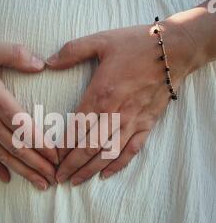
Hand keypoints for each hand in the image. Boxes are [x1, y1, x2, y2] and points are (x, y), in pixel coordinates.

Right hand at [0, 39, 57, 188]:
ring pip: (3, 156)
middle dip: (38, 165)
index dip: (42, 145)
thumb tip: (43, 65)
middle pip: (17, 148)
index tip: (57, 157)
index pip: (25, 129)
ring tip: (40, 184)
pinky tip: (6, 179)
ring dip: (23, 171)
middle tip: (55, 178)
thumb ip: (18, 55)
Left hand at [46, 19, 201, 184]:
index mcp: (100, 95)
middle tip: (58, 178)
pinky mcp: (147, 124)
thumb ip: (72, 51)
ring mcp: (132, 121)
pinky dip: (118, 165)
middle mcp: (115, 113)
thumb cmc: (136, 44)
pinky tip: (106, 175)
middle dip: (71, 165)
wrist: (174, 49)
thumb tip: (48, 62)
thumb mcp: (100, 40)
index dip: (62, 147)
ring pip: (108, 153)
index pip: (76, 129)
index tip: (51, 158)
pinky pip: (132, 150)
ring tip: (76, 182)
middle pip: (89, 147)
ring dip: (90, 170)